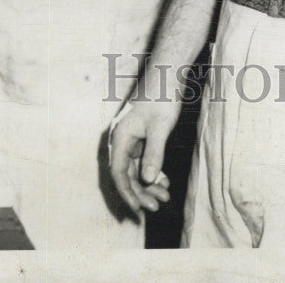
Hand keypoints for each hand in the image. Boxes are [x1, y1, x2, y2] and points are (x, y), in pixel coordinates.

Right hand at [109, 97, 181, 215]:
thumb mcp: (160, 127)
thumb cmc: (162, 97)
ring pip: (135, 168)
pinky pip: (142, 159)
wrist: (166, 74)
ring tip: (165, 196)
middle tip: (157, 206)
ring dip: (148, 184)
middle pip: (126, 173)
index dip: (127, 193)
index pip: (118, 172)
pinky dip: (152, 171)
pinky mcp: (140, 135)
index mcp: (119, 136)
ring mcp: (130, 137)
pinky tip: (164, 180)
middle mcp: (121, 139)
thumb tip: (147, 181)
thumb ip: (154, 154)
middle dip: (141, 191)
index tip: (138, 209)